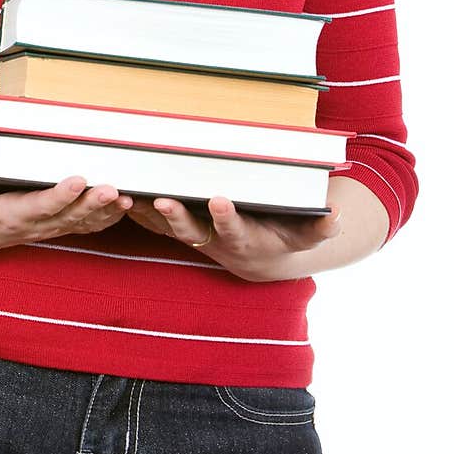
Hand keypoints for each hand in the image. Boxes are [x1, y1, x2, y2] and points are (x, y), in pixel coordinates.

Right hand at [0, 136, 133, 255]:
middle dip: (91, 203)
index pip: (38, 206)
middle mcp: (33, 225)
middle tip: (112, 188)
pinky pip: (86, 226)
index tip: (77, 180)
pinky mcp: (58, 226)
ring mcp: (48, 228)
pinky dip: (107, 218)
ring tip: (127, 198)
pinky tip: (127, 206)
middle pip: (67, 216)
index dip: (59, 196)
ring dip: (106, 212)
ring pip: (82, 223)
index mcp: (8, 214)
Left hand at [123, 192, 342, 280]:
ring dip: (145, 214)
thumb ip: (320, 228)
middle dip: (177, 216)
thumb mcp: (305, 235)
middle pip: (192, 230)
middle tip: (163, 199)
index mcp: (243, 238)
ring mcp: (195, 236)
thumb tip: (337, 218)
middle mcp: (214, 240)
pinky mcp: (180, 229)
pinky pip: (152, 223)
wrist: (261, 259)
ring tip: (125, 195)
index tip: (219, 200)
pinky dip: (135, 211)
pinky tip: (116, 194)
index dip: (226, 217)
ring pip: (165, 227)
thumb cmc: (285, 237)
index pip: (234, 228)